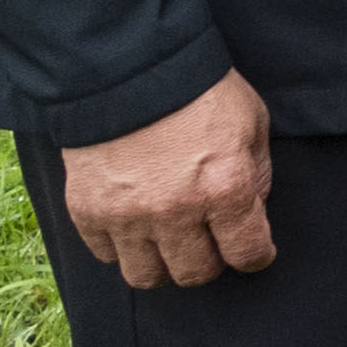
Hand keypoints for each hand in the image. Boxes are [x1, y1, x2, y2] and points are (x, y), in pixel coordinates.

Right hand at [64, 71, 275, 288]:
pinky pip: (106, 255)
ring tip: (168, 241)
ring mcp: (128, 216)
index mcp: (225, 189)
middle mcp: (176, 212)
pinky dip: (121, 247)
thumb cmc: (199, 92)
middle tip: (208, 241)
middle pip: (195, 273)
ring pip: (146, 276)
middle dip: (209, 261)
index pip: (247, 254)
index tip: (253, 251)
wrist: (128, 70)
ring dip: (162, 263)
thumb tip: (252, 211)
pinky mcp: (88, 212)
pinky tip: (133, 225)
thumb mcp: (251, 123)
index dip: (256, 256)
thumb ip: (257, 173)